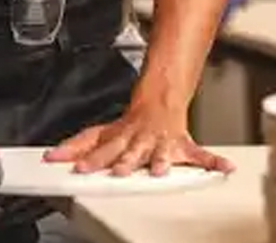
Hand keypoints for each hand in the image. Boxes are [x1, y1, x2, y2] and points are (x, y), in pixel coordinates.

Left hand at [43, 101, 235, 175]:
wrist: (160, 101)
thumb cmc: (130, 123)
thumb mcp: (101, 132)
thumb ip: (77, 145)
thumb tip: (51, 156)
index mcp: (120, 137)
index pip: (102, 148)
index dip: (90, 158)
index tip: (78, 168)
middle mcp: (140, 140)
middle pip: (130, 152)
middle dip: (124, 162)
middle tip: (118, 173)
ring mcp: (162, 143)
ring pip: (161, 153)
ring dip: (161, 161)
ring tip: (161, 171)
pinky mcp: (183, 147)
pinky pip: (202, 155)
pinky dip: (214, 162)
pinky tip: (224, 169)